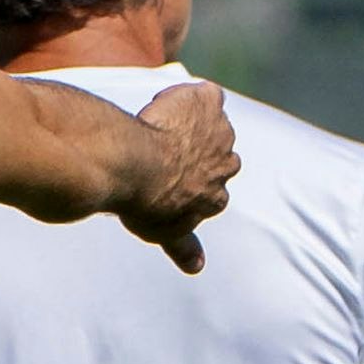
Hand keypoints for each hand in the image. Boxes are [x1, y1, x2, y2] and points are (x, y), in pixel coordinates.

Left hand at [122, 81, 238, 272]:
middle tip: (166, 147)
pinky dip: (191, 95)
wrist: (135, 165)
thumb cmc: (144, 201)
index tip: (171, 176)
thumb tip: (197, 268)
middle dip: (198, 148)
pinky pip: (208, 95)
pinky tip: (168, 100)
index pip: (212, 187)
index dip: (191, 178)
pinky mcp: (210, 103)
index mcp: (217, 198)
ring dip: (193, 121)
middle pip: (219, 153)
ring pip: (214, 123)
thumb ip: (182, 244)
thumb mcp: (163, 232)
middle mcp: (228, 164)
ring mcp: (220, 132)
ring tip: (159, 121)